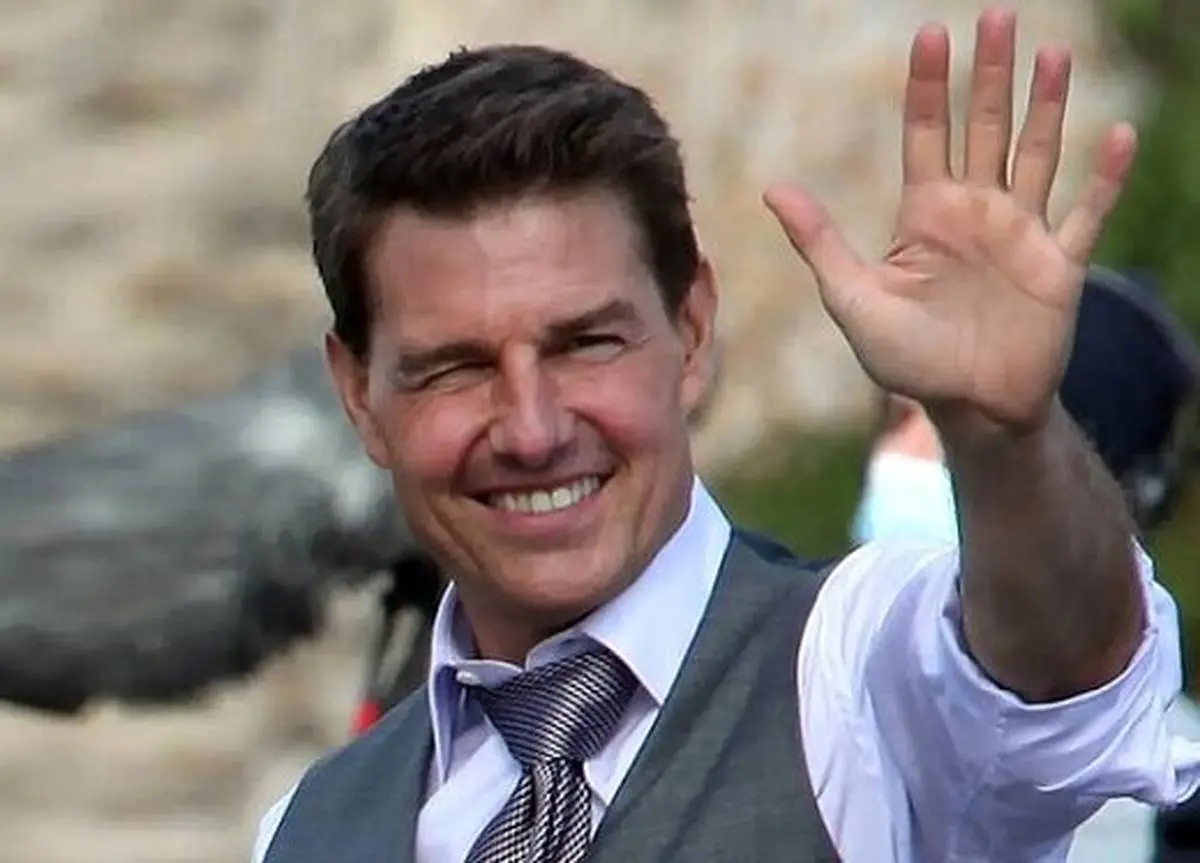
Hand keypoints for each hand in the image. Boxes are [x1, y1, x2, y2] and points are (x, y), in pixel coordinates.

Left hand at [764, 8, 1137, 433]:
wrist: (967, 409)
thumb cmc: (906, 359)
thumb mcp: (854, 299)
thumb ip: (820, 242)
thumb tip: (771, 188)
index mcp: (925, 214)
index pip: (927, 135)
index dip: (929, 86)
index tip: (931, 34)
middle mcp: (976, 212)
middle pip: (985, 128)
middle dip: (990, 75)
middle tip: (997, 16)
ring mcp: (1021, 233)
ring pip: (1037, 154)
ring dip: (1047, 106)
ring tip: (1053, 52)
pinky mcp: (1059, 265)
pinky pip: (1088, 213)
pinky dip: (1105, 178)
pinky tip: (1118, 134)